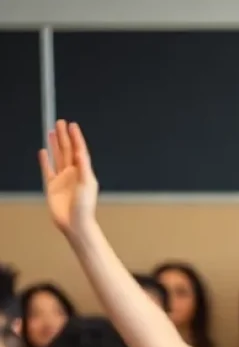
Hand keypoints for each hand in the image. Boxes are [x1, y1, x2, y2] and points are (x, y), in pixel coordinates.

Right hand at [39, 120, 97, 236]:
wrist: (75, 224)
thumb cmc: (84, 207)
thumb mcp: (86, 185)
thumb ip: (83, 168)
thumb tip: (80, 152)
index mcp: (84, 172)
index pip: (79, 151)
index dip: (76, 138)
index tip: (73, 125)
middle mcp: (73, 174)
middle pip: (68, 150)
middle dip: (64, 136)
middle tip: (60, 122)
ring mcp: (62, 179)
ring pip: (58, 157)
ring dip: (55, 144)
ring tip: (52, 131)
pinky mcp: (52, 186)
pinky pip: (47, 169)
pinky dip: (45, 160)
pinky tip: (43, 151)